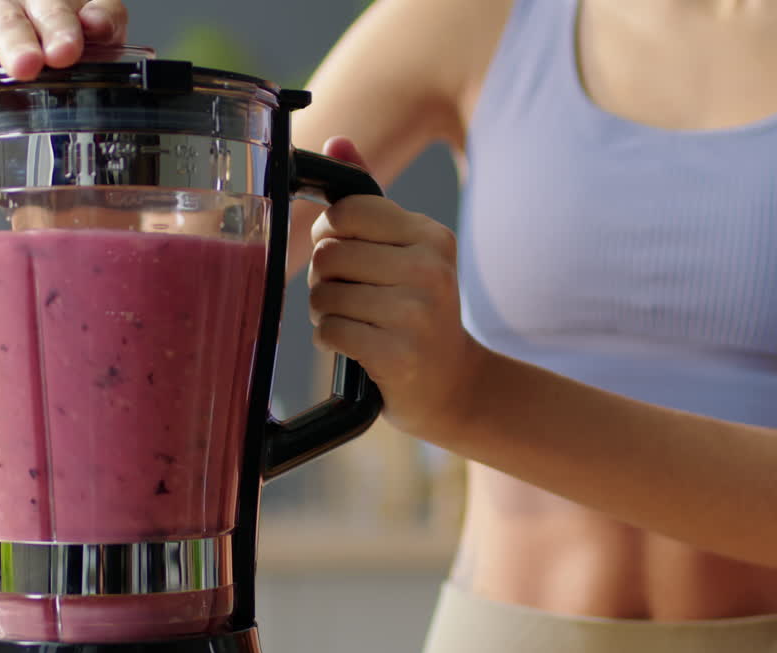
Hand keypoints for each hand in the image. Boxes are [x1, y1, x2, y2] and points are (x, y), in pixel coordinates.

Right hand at [0, 0, 128, 111]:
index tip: (67, 51)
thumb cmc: (70, 34)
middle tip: (26, 67)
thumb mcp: (99, 24)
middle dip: (14, 44)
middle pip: (3, 22)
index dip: (57, 27)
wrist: (45, 41)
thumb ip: (105, 19)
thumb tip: (97, 24)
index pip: (48, 7)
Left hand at [308, 137, 486, 439]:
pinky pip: (330, 331)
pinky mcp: (399, 354)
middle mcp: (430, 269)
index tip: (345, 254)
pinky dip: (330, 341)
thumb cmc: (416, 311)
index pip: (347, 211)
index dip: (330, 234)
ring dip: (325, 312)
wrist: (453, 386)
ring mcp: (417, 313)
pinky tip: (355, 346)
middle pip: (328, 253)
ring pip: (323, 294)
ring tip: (355, 321)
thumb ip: (369, 200)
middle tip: (348, 296)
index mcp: (430, 236)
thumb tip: (336, 142)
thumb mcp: (404, 251)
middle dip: (324, 278)